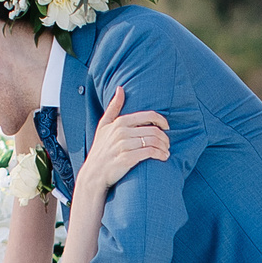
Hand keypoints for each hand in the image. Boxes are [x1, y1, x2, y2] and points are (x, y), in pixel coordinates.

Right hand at [73, 84, 169, 198]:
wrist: (94, 173)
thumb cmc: (101, 149)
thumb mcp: (104, 125)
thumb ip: (113, 107)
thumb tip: (120, 89)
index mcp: (120, 122)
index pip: (148, 116)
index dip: (161, 120)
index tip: (166, 126)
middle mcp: (122, 132)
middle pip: (153, 130)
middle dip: (164, 137)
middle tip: (167, 143)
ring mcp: (124, 145)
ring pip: (153, 141)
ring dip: (164, 147)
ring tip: (166, 151)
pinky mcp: (127, 159)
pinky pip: (149, 153)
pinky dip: (160, 154)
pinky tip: (163, 157)